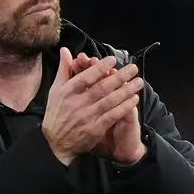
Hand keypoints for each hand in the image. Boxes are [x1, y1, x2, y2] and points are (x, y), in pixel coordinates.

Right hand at [41, 48, 143, 165]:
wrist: (56, 143)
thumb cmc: (57, 113)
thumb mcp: (55, 90)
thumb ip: (64, 70)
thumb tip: (66, 50)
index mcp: (67, 92)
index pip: (85, 77)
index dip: (100, 67)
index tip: (113, 59)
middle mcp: (77, 104)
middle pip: (101, 87)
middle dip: (119, 77)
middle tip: (133, 68)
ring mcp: (86, 117)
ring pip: (109, 101)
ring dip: (126, 91)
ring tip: (138, 82)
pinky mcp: (94, 129)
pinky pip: (112, 116)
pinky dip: (123, 107)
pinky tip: (134, 100)